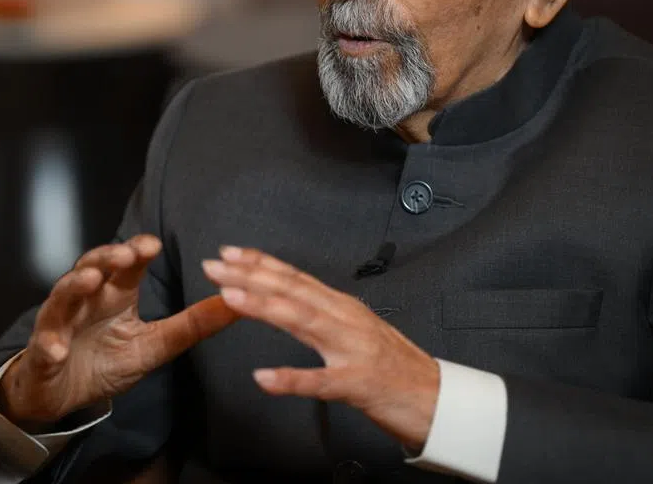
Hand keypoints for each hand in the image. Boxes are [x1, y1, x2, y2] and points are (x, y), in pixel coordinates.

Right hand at [0, 235, 237, 425]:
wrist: (61, 395)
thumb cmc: (105, 361)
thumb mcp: (154, 345)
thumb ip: (193, 324)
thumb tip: (237, 301)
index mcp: (115, 294)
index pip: (126, 265)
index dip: (136, 251)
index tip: (153, 245)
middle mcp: (86, 300)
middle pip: (92, 267)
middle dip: (107, 258)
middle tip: (125, 254)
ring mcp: (60, 323)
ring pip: (63, 296)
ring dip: (75, 287)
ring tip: (90, 281)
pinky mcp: (43, 353)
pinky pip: (44, 346)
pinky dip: (50, 346)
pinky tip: (58, 349)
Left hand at [200, 246, 439, 450]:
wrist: (438, 398)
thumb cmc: (395, 368)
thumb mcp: (358, 330)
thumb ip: (325, 314)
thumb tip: (289, 300)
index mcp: (343, 308)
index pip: (296, 278)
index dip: (261, 263)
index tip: (229, 253)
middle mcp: (346, 320)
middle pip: (292, 292)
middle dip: (250, 277)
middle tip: (214, 266)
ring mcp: (352, 351)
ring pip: (303, 322)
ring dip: (264, 308)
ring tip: (229, 298)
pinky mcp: (358, 385)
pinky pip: (319, 382)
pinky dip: (291, 379)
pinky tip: (263, 378)